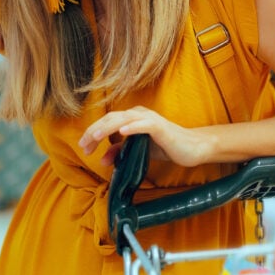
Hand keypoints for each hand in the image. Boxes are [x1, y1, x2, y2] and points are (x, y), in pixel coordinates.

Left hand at [78, 106, 212, 167]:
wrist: (191, 148)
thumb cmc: (165, 147)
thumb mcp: (138, 151)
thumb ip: (121, 152)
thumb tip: (102, 159)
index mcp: (133, 118)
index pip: (108, 122)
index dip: (93, 132)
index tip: (83, 147)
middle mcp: (139, 114)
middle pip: (111, 118)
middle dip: (95, 131)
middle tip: (83, 145)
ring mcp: (149, 119)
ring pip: (123, 119)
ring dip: (108, 128)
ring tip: (96, 136)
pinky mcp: (160, 127)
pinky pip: (144, 125)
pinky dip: (132, 128)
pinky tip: (122, 133)